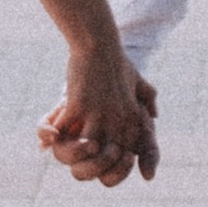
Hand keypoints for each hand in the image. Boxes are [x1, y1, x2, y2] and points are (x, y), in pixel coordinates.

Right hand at [38, 35, 158, 188]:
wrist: (99, 42)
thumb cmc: (117, 59)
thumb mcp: (138, 79)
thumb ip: (148, 97)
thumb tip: (155, 114)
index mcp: (132, 118)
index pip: (127, 153)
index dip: (113, 162)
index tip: (100, 154)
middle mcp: (118, 120)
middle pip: (107, 159)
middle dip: (93, 164)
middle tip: (81, 156)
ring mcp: (98, 114)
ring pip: (86, 151)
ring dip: (74, 153)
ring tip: (67, 147)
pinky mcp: (78, 105)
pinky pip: (65, 131)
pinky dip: (55, 136)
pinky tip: (52, 135)